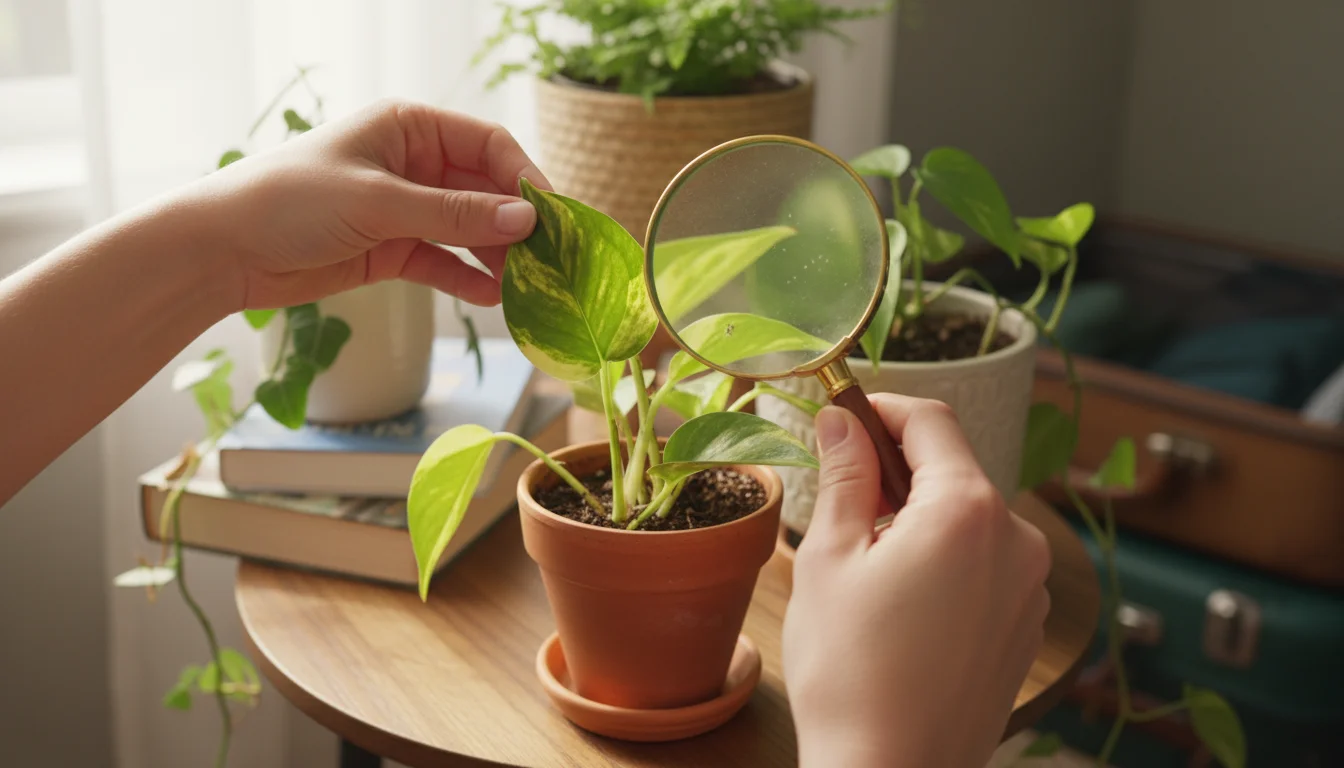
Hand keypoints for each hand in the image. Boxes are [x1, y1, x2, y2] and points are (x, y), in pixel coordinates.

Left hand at [190, 98, 550, 310]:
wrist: (222, 249)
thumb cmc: (291, 201)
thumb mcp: (380, 203)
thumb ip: (455, 214)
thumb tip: (526, 220)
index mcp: (410, 127)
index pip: (488, 144)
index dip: (524, 178)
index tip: (553, 217)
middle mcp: (414, 164)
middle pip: (485, 190)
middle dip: (516, 223)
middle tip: (551, 259)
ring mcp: (404, 209)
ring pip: (469, 230)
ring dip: (497, 255)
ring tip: (528, 285)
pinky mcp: (391, 249)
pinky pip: (444, 262)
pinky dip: (467, 279)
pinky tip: (494, 298)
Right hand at [783, 395, 1050, 767]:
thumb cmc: (850, 672)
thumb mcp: (830, 559)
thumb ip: (844, 477)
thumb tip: (841, 421)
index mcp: (969, 512)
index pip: (931, 422)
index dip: (882, 407)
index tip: (843, 413)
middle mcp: (1017, 542)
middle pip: (952, 473)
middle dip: (896, 473)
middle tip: (839, 500)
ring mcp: (1030, 589)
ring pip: (968, 523)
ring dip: (919, 522)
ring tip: (865, 569)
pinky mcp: (1025, 628)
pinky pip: (984, 569)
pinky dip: (944, 565)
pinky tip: (900, 608)